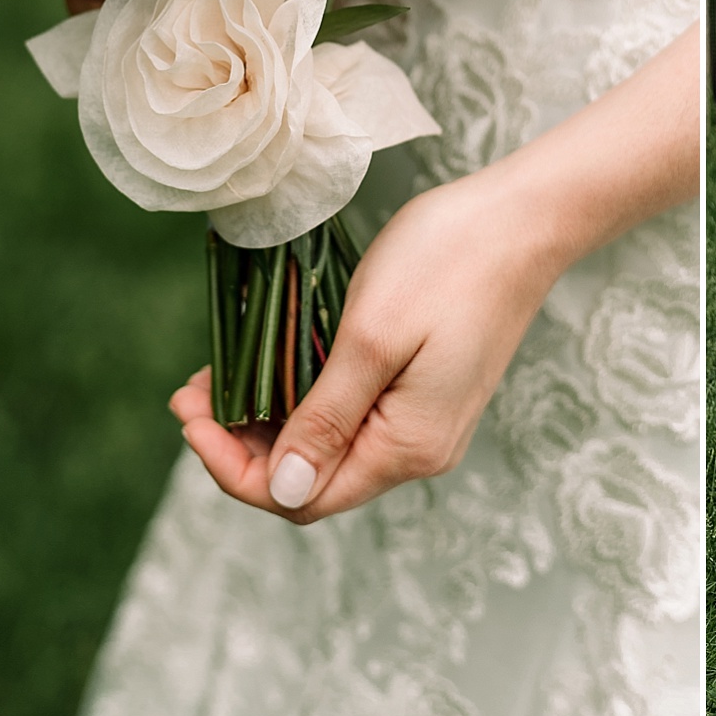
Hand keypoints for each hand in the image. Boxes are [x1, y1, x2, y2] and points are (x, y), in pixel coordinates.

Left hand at [179, 21, 699, 523]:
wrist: (525, 218)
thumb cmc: (448, 264)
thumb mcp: (371, 337)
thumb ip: (327, 419)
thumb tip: (286, 491)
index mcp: (407, 447)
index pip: (300, 497)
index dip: (233, 468)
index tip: (190, 414)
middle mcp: (419, 449)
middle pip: (312, 477)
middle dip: (242, 441)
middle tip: (192, 387)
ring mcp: (427, 420)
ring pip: (329, 444)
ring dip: (271, 415)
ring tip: (221, 368)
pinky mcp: (427, 390)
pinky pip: (354, 414)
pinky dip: (306, 395)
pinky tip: (277, 359)